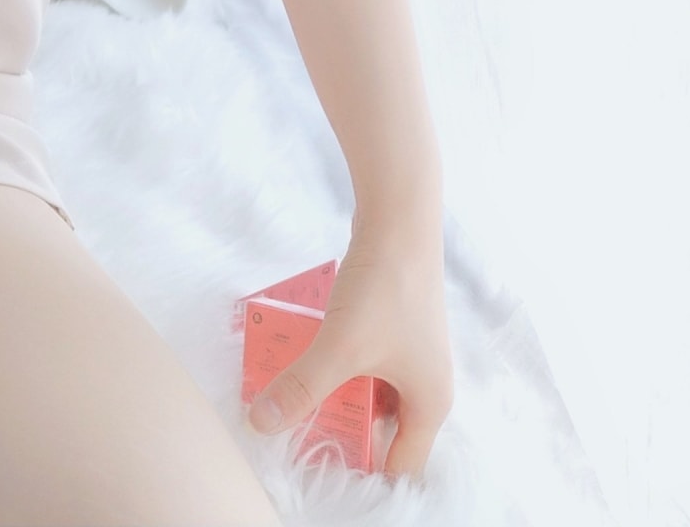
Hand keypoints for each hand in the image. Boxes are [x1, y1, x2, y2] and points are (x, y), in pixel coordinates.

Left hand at [245, 214, 454, 481]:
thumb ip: (301, 388)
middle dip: (336, 426)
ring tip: (290, 388)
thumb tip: (260, 424)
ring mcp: (410, 353)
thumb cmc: (384, 290)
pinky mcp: (393, 325)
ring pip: (365, 390)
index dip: (360, 470)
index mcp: (429, 404)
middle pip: (379, 428)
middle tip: (294, 424)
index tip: (315, 464)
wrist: (399, 218)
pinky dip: (334, 361)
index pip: (398, 464)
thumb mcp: (340, 347)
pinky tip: (303, 349)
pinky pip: (361, 359)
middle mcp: (426, 384)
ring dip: (331, 390)